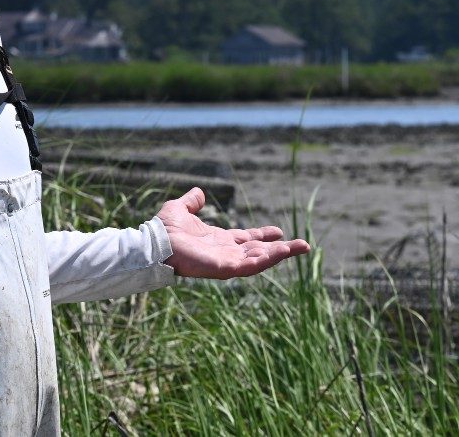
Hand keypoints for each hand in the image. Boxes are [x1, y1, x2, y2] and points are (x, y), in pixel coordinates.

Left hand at [158, 187, 310, 278]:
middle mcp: (226, 252)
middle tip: (303, 245)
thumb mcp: (180, 209)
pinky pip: (248, 266)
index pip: (247, 238)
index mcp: (219, 239)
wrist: (155, 242)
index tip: (279, 231)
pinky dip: (265, 260)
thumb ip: (191, 201)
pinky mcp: (223, 267)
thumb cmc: (164, 229)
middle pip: (259, 252)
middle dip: (281, 249)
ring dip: (278, 255)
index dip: (263, 235)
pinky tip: (280, 253)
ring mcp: (226, 261)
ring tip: (299, 248)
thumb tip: (199, 192)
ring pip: (258, 260)